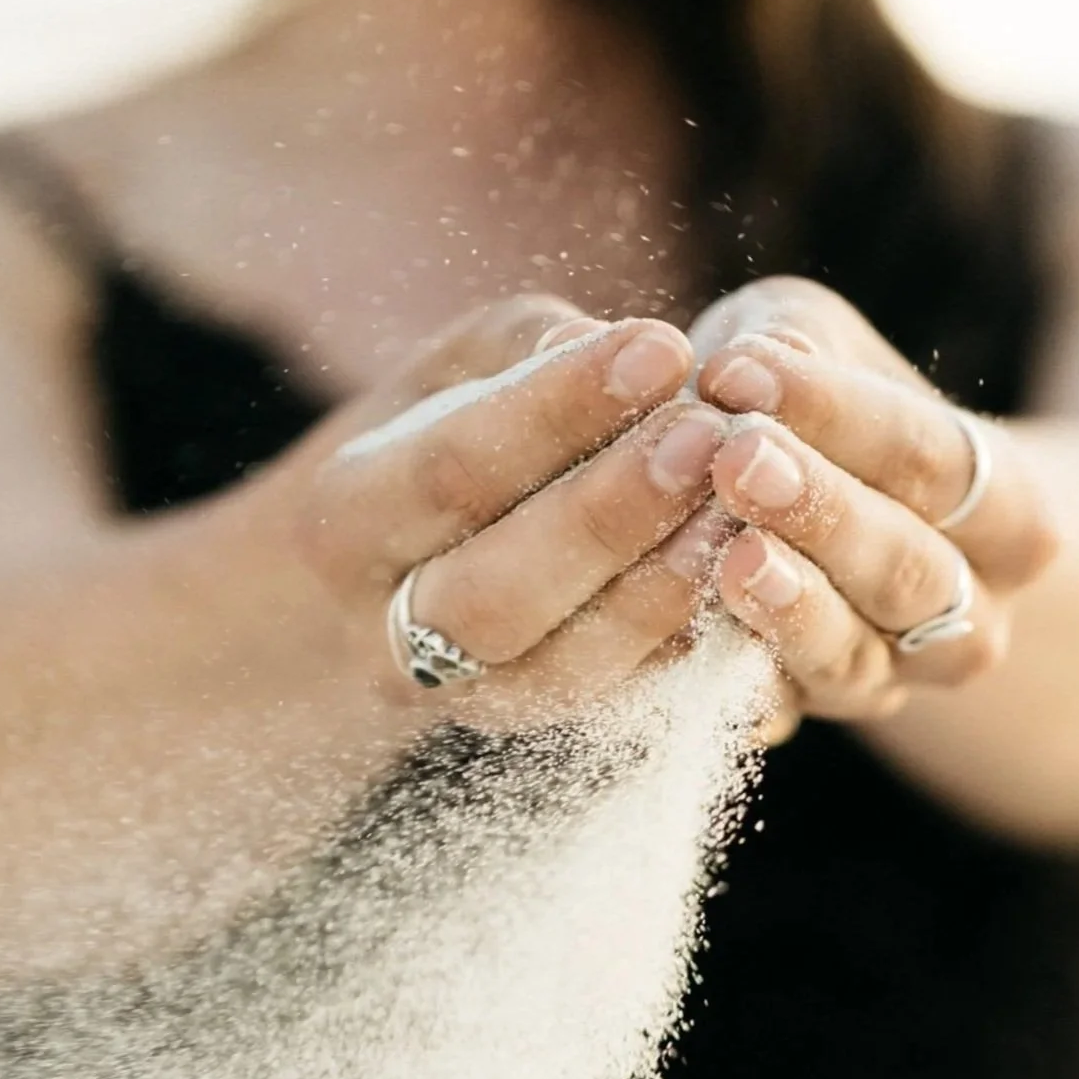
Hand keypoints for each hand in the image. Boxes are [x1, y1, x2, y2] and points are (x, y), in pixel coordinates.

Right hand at [287, 296, 733, 730]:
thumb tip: (613, 349)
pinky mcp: (529, 731)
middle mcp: (387, 630)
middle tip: (709, 435)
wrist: (373, 594)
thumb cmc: (428, 445)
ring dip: (657, 591)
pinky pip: (610, 706)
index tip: (663, 347)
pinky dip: (676, 643)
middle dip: (610, 514)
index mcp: (344, 520)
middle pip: (497, 593)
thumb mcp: (446, 376)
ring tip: (735, 506)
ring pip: (557, 670)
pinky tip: (735, 576)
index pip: (453, 468)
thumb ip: (522, 351)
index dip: (561, 409)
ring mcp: (459, 698)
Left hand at [689, 278, 1058, 739]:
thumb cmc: (812, 411)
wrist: (796, 516)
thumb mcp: (817, 347)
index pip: (937, 459)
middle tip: (735, 460)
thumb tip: (759, 359)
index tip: (741, 369)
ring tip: (727, 554)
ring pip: (850, 657)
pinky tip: (675, 632)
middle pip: (909, 570)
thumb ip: (796, 345)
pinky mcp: (800, 719)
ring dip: (788, 608)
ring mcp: (885, 681)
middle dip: (822, 514)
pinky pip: (770, 708)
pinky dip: (724, 672)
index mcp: (1007, 513)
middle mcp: (967, 616)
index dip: (842, 414)